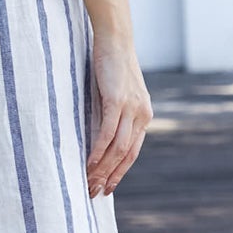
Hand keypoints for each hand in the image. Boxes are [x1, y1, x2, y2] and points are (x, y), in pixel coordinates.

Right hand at [86, 31, 152, 196]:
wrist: (116, 38)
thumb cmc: (112, 64)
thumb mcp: (117, 93)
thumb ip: (114, 113)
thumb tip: (100, 134)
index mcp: (144, 115)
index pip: (133, 152)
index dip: (120, 172)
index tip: (107, 188)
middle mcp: (142, 115)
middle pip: (126, 155)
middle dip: (110, 177)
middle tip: (94, 193)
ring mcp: (131, 108)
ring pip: (118, 148)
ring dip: (102, 168)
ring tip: (88, 182)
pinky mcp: (117, 101)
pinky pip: (108, 133)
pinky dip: (98, 151)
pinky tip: (89, 163)